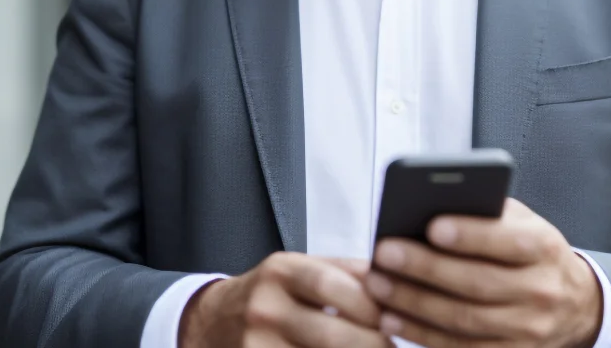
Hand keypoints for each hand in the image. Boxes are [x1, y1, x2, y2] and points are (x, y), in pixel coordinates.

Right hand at [180, 252, 393, 346]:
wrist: (212, 322)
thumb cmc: (268, 293)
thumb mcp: (297, 269)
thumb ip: (343, 271)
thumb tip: (394, 277)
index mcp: (281, 272)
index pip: (331, 286)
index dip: (370, 303)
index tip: (398, 314)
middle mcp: (265, 308)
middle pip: (330, 334)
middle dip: (372, 344)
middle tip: (396, 347)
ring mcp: (257, 345)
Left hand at [365, 198, 602, 347]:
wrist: (575, 303)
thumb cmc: (532, 251)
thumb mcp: (522, 222)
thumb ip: (487, 212)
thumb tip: (432, 206)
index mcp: (544, 247)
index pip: (507, 240)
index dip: (469, 235)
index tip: (432, 226)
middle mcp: (540, 290)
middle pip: (478, 283)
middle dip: (426, 268)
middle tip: (386, 253)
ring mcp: (528, 329)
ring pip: (464, 320)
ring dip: (415, 304)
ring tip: (379, 285)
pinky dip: (422, 335)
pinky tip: (392, 318)